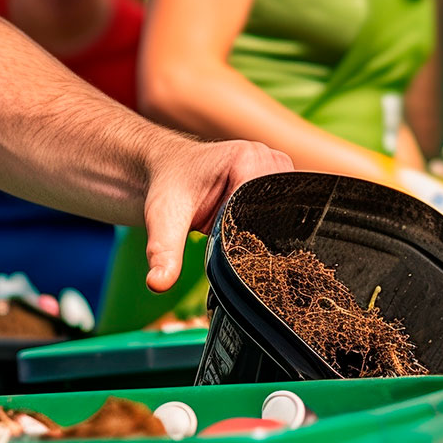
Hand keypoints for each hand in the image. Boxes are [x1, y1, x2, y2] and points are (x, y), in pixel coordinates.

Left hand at [143, 138, 290, 290]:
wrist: (167, 168)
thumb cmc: (166, 188)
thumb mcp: (162, 219)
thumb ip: (164, 252)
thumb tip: (158, 284)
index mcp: (246, 159)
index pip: (264, 211)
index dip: (245, 235)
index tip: (222, 239)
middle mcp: (268, 158)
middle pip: (278, 213)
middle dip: (254, 233)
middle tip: (224, 231)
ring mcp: (277, 166)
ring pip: (283, 214)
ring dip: (261, 228)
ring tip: (233, 226)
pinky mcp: (278, 177)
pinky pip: (283, 208)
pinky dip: (266, 222)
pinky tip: (243, 222)